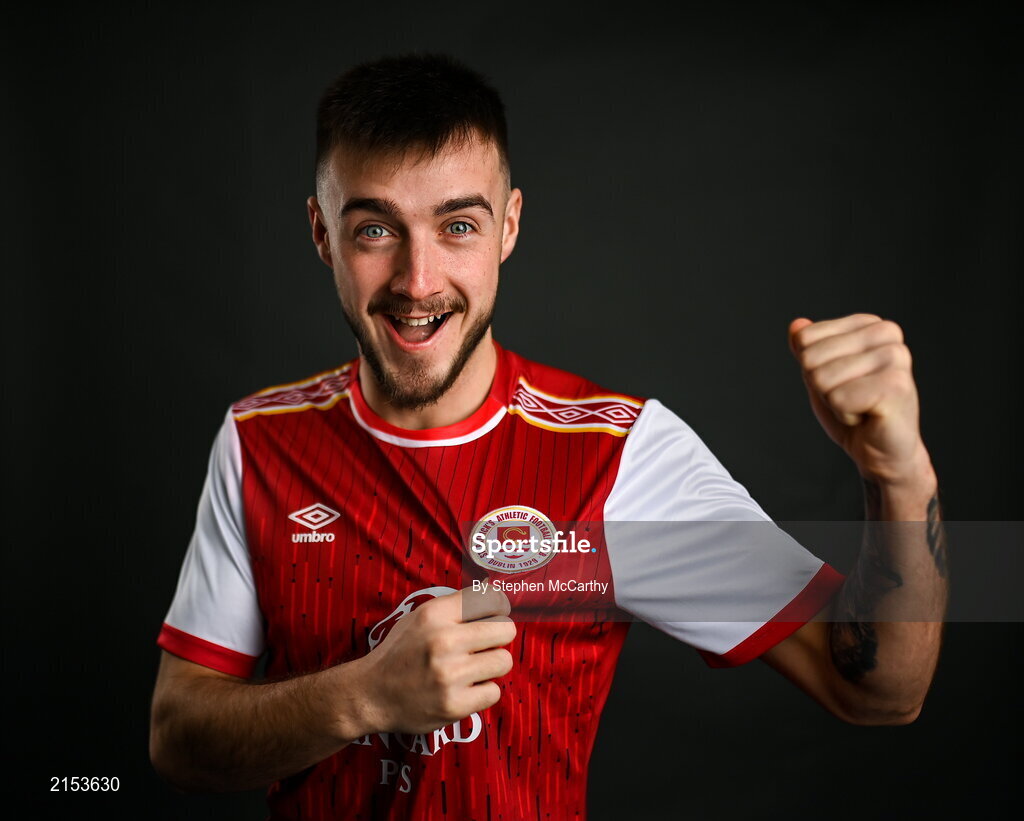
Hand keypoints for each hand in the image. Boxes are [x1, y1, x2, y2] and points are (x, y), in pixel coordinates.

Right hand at [355, 586, 515, 734]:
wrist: (370, 694)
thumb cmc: (400, 653)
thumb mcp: (420, 617)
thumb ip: (455, 608)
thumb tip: (496, 598)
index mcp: (434, 614)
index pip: (490, 598)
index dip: (500, 607)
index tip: (497, 614)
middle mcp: (443, 641)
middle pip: (506, 629)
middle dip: (499, 637)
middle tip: (485, 645)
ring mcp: (449, 675)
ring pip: (503, 661)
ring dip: (492, 666)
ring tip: (473, 668)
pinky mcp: (454, 705)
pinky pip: (493, 692)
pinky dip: (482, 692)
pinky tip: (465, 689)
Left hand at [788, 313, 932, 486]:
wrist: (884, 451)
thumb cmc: (854, 411)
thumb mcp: (821, 375)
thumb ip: (807, 349)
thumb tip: (796, 325)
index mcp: (869, 324)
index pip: (805, 339)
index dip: (813, 369)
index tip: (842, 382)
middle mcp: (886, 332)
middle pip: (810, 358)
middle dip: (822, 388)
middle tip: (852, 399)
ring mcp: (894, 357)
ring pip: (822, 379)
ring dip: (835, 403)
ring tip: (861, 406)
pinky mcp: (896, 385)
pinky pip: (839, 399)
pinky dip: (846, 415)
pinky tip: (869, 416)